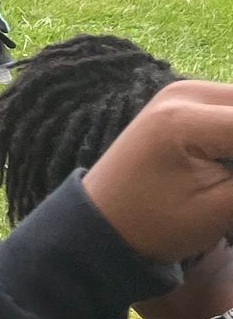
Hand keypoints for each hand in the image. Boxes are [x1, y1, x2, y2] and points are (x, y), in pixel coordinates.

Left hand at [83, 82, 232, 262]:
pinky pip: (232, 110)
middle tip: (231, 185)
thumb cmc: (154, 225)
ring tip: (225, 181)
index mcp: (187, 118)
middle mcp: (184, 93)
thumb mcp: (218, 208)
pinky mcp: (184, 103)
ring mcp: (182, 93)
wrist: (99, 225)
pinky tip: (225, 170)